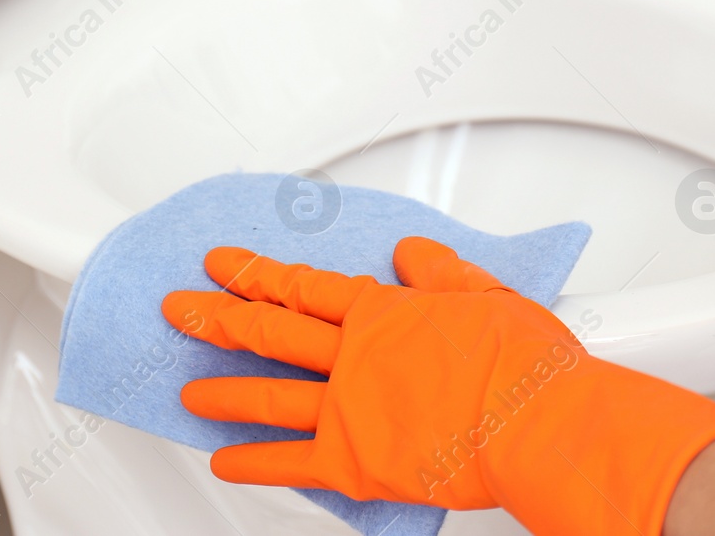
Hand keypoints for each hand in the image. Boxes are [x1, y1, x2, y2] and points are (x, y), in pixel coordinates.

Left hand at [162, 237, 714, 535]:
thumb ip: (440, 271)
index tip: (224, 262)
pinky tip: (224, 460)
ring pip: (268, 394)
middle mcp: (354, 355)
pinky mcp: (353, 462)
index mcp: (383, 310)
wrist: (535, 421)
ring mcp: (347, 409)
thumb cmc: (523, 361)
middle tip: (179, 309)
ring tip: (187, 391)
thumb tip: (411, 251)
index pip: (303, 285)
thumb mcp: (486, 293)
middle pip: (269, 330)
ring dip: (223, 390)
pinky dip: (253, 462)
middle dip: (217, 317)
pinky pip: (290, 463)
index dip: (256, 271)